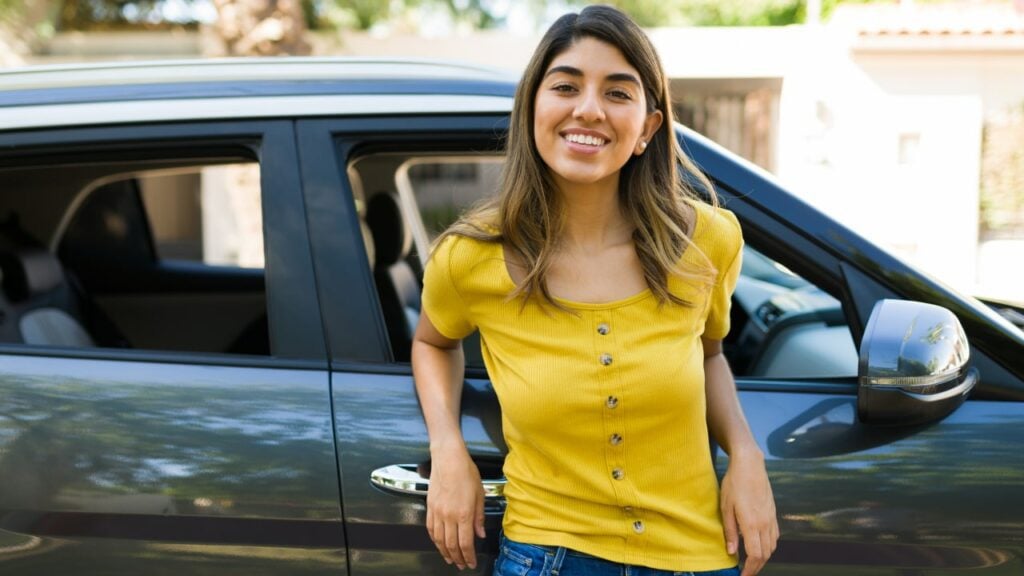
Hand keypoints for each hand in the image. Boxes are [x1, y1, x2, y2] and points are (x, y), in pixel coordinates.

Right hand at [426, 447, 485, 569]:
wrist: (448, 458)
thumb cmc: (466, 472)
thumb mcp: (480, 494)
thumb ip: (479, 516)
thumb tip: (480, 533)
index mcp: (464, 513)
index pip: (466, 543)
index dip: (468, 556)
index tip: (471, 563)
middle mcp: (449, 515)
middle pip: (452, 545)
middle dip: (458, 558)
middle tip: (461, 565)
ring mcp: (437, 512)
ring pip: (439, 540)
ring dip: (445, 552)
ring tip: (450, 559)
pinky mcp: (430, 507)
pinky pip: (431, 529)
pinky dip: (435, 540)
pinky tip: (439, 544)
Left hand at [720, 450, 777, 575]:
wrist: (750, 465)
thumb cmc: (734, 484)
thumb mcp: (726, 507)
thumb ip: (730, 531)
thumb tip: (732, 552)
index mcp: (752, 524)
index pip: (755, 555)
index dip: (750, 569)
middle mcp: (765, 523)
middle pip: (765, 554)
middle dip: (757, 567)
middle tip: (746, 572)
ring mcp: (771, 518)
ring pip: (772, 546)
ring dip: (764, 558)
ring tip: (752, 562)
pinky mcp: (773, 512)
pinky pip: (775, 536)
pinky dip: (769, 546)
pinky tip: (761, 546)